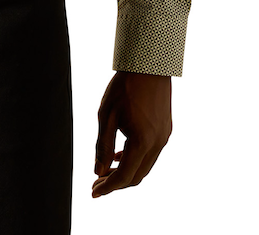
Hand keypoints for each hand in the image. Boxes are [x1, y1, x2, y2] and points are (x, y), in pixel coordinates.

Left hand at [92, 70, 171, 196]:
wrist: (149, 65)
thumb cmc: (125, 87)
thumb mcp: (106, 115)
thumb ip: (103, 145)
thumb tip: (98, 171)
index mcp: (142, 142)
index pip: (124, 175)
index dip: (108, 187)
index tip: (93, 192)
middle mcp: (157, 144)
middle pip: (136, 176)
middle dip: (115, 183)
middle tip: (97, 183)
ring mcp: (164, 138)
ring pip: (144, 167)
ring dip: (126, 172)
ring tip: (105, 170)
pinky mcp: (166, 131)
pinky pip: (150, 154)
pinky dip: (135, 160)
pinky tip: (119, 155)